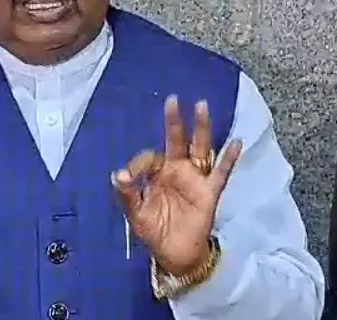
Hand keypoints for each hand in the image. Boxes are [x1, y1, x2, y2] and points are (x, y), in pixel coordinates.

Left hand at [111, 95, 241, 275]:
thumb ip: (127, 194)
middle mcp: (176, 170)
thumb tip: (118, 174)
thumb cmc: (154, 230)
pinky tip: (236, 143)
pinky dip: (229, 159)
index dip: (140, 164)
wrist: (174, 254)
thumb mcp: (135, 213)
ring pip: (199, 148)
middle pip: (176, 140)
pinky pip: (221, 173)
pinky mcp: (209, 192)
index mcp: (156, 173)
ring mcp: (194, 179)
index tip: (130, 176)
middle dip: (174, 121)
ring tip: (201, 106)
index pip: (150, 158)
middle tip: (172, 100)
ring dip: (201, 128)